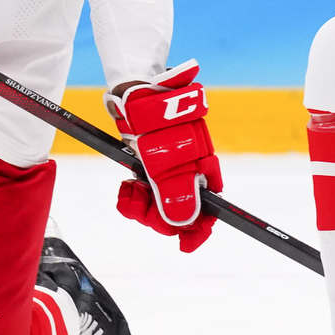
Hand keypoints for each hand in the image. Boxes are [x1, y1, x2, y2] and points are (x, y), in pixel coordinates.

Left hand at [108, 61, 220, 251]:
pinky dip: (133, 194)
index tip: (185, 246)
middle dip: (157, 215)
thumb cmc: (154, 118)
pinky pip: (144, 192)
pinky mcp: (149, 164)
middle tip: (138, 203)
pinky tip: (125, 185)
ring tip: (127, 191)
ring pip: (159, 204)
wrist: (132, 88)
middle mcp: (189, 171)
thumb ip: (175, 192)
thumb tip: (184, 224)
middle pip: (179, 212)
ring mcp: (169, 168)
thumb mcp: (163, 158)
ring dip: (141, 205)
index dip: (198, 230)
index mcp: (202, 168)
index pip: (209, 209)